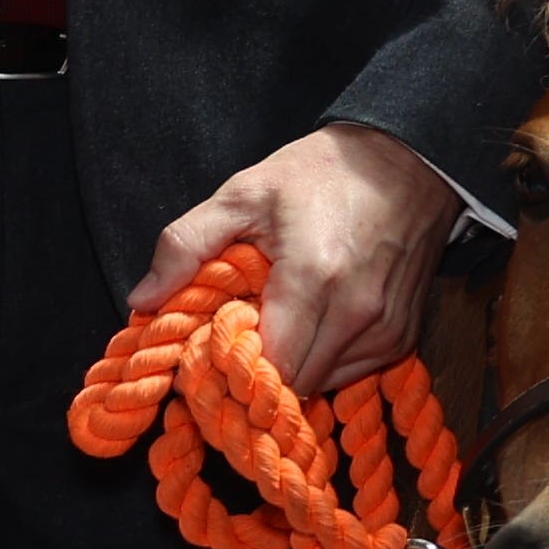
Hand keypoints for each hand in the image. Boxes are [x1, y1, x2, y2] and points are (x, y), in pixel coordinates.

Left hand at [142, 125, 464, 392]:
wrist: (407, 162)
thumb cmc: (320, 174)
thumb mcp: (242, 193)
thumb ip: (185, 244)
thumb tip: (141, 299)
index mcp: (314, 276)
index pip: (266, 368)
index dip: (230, 369)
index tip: (210, 350)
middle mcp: (358, 312)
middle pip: (293, 385)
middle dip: (258, 374)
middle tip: (237, 340)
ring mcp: (386, 328)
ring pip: (322, 385)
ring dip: (293, 367)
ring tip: (277, 325)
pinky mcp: (403, 335)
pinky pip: (352, 372)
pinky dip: (325, 359)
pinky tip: (313, 323)